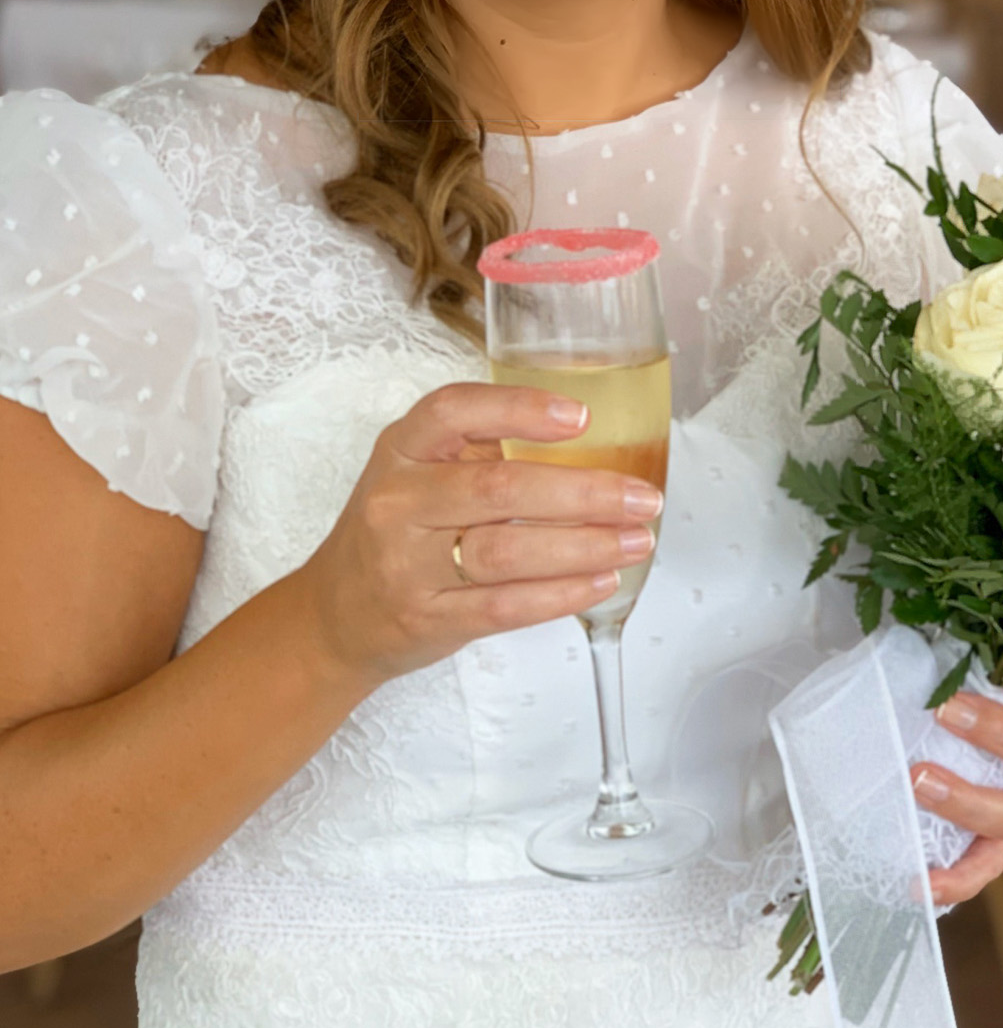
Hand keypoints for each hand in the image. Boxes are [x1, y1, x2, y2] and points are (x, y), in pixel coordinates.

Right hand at [295, 382, 662, 687]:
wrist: (335, 613)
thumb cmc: (398, 529)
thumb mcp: (420, 469)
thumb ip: (483, 448)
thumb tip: (594, 440)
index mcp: (402, 449)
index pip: (455, 411)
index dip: (520, 409)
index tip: (581, 416)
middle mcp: (399, 502)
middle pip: (500, 489)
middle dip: (584, 493)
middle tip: (642, 497)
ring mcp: (408, 564)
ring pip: (507, 551)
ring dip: (585, 546)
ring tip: (637, 539)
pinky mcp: (427, 618)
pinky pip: (504, 606)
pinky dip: (561, 594)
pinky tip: (601, 581)